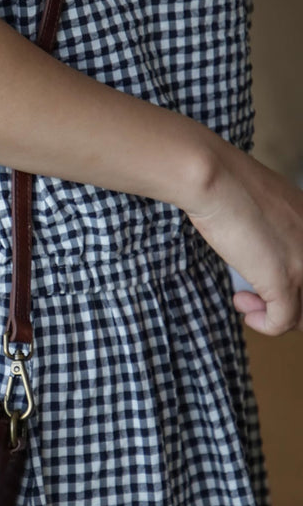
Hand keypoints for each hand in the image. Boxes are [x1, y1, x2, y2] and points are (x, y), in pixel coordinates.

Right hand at [185, 142, 302, 335]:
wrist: (215, 180)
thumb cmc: (226, 185)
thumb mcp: (257, 205)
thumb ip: (268, 227)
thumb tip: (255, 246)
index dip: (290, 285)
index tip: (260, 278)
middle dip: (284, 305)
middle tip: (253, 296)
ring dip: (274, 317)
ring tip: (246, 302)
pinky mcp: (284, 281)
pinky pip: (282, 322)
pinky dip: (263, 325)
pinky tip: (244, 310)